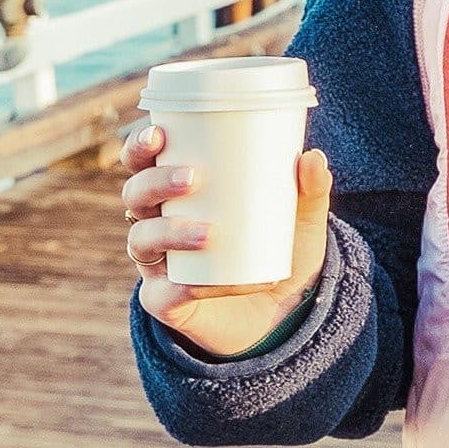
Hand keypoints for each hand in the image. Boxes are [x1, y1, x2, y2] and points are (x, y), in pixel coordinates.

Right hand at [119, 122, 331, 358]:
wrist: (281, 314)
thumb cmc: (279, 251)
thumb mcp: (300, 219)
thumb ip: (310, 190)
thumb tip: (313, 157)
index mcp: (178, 194)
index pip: (143, 164)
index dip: (139, 147)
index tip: (158, 132)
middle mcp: (158, 225)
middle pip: (135, 195)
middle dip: (155, 182)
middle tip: (193, 178)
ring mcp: (158, 265)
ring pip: (141, 240)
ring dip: (169, 232)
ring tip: (210, 233)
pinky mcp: (165, 303)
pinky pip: (164, 293)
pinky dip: (185, 286)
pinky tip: (203, 283)